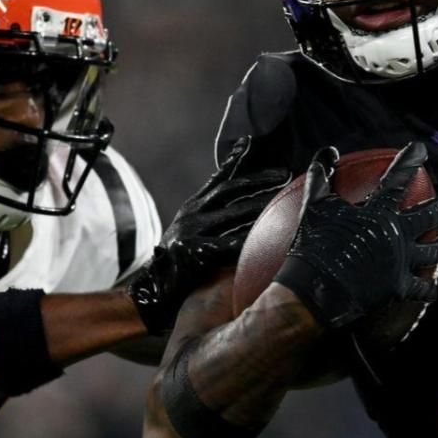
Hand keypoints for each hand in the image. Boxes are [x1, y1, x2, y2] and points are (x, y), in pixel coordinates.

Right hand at [128, 137, 288, 333]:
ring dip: (262, 206)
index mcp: (192, 208)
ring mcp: (190, 231)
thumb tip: (240, 211)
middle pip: (230, 190)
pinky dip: (251, 239)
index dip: (235, 161)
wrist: (150, 294)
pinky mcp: (192, 252)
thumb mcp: (193, 234)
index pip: (218, 179)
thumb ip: (214, 218)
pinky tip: (269, 236)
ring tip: (287, 201)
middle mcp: (191, 214)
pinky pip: (229, 244)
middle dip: (259, 181)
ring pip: (234, 214)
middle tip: (285, 176)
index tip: (251, 143)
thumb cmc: (178, 266)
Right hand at [272, 143, 437, 329]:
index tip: (421, 150)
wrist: (316, 290)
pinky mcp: (400, 287)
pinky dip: (428, 288)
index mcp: (380, 212)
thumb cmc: (314, 246)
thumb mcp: (315, 206)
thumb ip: (321, 177)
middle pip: (431, 215)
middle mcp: (398, 234)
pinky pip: (423, 288)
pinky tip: (431, 288)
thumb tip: (327, 153)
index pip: (399, 179)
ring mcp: (402, 262)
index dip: (411, 160)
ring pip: (435, 252)